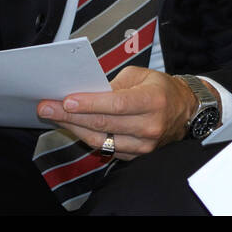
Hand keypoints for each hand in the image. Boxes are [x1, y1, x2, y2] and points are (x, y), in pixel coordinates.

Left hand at [36, 67, 204, 159]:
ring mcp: (144, 145)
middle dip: (71, 115)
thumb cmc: (161, 88)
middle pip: (104, 123)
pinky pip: (106, 148)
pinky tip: (73, 126)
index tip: (66, 100)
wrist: (185, 110)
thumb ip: (115, 83)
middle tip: (46, 107)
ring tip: (54, 116)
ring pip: (101, 139)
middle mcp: (150, 126)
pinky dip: (87, 137)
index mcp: (153, 100)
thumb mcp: (142, 75)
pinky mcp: (137, 156)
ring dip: (74, 128)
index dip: (90, 103)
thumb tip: (86, 91)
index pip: (117, 104)